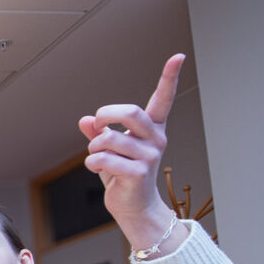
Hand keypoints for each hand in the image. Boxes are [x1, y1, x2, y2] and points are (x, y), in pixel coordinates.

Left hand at [78, 53, 184, 248]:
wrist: (132, 206)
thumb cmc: (121, 173)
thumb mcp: (108, 148)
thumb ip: (99, 132)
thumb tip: (85, 120)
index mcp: (152, 128)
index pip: (163, 99)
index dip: (169, 78)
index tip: (178, 57)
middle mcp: (156, 139)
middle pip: (131, 112)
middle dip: (106, 114)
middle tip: (98, 124)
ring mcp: (150, 156)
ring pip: (109, 138)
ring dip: (93, 146)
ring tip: (96, 156)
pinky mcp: (139, 173)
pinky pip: (103, 159)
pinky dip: (91, 162)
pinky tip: (97, 168)